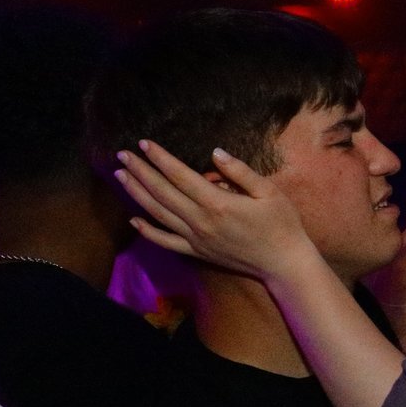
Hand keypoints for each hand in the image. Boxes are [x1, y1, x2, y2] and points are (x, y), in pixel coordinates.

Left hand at [115, 142, 313, 281]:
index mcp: (218, 203)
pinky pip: (166, 241)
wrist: (284, 263)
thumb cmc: (282, 224)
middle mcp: (201, 221)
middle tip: (123, 154)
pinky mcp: (197, 252)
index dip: (161, 159)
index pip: (181, 176)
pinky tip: (133, 220)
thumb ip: (241, 172)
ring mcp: (196, 238)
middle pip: (163, 192)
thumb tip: (215, 153)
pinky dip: (147, 231)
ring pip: (158, 213)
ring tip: (121, 176)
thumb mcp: (270, 192)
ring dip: (137, 194)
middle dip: (141, 171)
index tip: (144, 144)